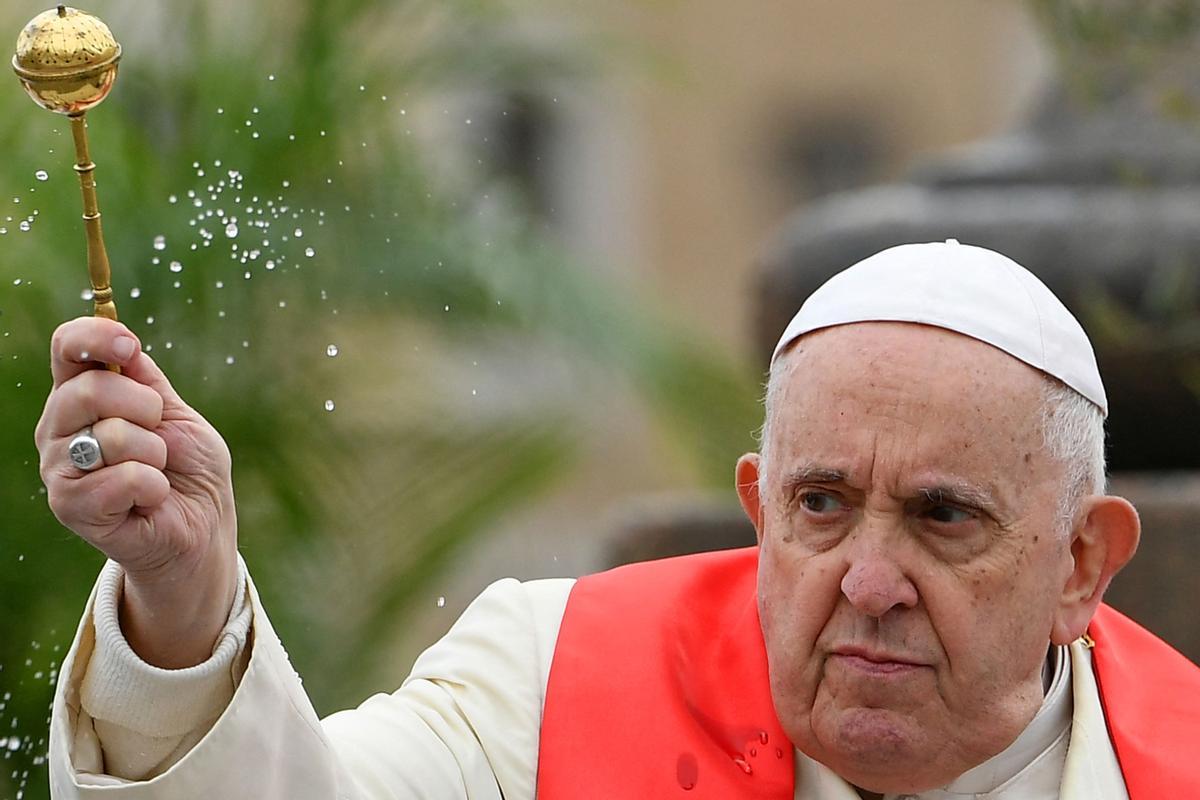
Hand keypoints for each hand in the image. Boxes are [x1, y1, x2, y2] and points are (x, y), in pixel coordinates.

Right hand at [35, 317, 238, 667]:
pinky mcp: (70, 506)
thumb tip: (123, 344)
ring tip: (155, 472)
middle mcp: (59, 427)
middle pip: (89, 389)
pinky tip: (151, 498)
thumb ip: (147, 381)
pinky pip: (125, 478)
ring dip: (154, 454)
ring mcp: (59, 468)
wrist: (201, 526)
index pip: (66, 347)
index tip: (130, 348)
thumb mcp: (177, 414)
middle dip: (146, 408)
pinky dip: (154, 487)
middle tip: (159, 433)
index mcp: (81, 395)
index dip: (95, 337)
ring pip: (110, 436)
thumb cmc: (188, 469)